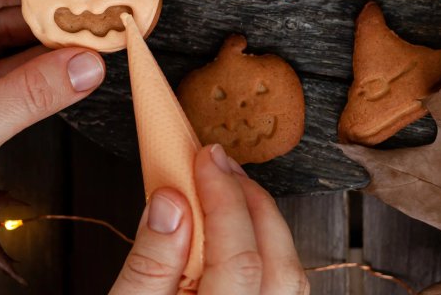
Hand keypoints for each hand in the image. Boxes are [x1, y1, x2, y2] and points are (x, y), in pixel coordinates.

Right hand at [111, 144, 309, 294]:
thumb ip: (149, 264)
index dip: (224, 199)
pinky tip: (237, 233)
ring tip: (227, 190)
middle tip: (218, 165)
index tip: (203, 159)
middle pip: (281, 267)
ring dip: (263, 226)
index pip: (239, 260)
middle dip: (252, 204)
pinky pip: (282, 294)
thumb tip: (171, 203)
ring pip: (291, 280)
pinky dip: (266, 253)